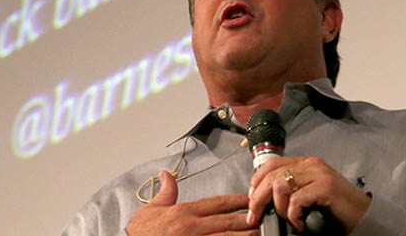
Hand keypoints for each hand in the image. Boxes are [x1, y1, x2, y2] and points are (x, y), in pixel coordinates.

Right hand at [126, 171, 257, 235]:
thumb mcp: (151, 209)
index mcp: (184, 212)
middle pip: (226, 220)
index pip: (217, 203)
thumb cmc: (141, 233)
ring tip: (259, 233)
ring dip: (243, 235)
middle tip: (264, 215)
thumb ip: (165, 192)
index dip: (237, 200)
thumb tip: (167, 175)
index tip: (251, 197)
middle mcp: (192, 227)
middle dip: (247, 218)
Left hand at [247, 157, 370, 232]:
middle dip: (258, 199)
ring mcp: (318, 174)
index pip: (270, 164)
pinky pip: (297, 200)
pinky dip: (294, 215)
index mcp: (305, 163)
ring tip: (289, 219)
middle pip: (271, 176)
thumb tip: (264, 198)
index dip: (256, 182)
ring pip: (280, 186)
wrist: (363, 214)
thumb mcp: (309, 191)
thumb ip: (292, 188)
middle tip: (256, 216)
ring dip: (279, 208)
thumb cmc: (335, 206)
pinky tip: (301, 223)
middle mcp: (311, 164)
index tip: (251, 200)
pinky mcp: (325, 187)